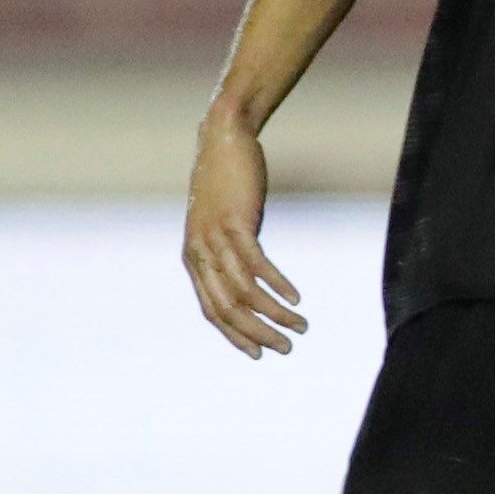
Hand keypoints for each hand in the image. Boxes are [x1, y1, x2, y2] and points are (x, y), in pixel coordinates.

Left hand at [183, 113, 303, 355]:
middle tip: (286, 348)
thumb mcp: (223, 222)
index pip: (212, 311)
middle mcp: (199, 254)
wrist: (222, 139)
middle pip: (227, 308)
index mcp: (194, 260)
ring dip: (274, 314)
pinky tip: (296, 297)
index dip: (235, 336)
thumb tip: (251, 275)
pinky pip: (256, 264)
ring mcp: (215, 239)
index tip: (259, 354)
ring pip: (244, 291)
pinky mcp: (235, 223)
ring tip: (301, 326)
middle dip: (257, 334)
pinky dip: (277, 285)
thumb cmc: (226, 182)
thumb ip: (231, 251)